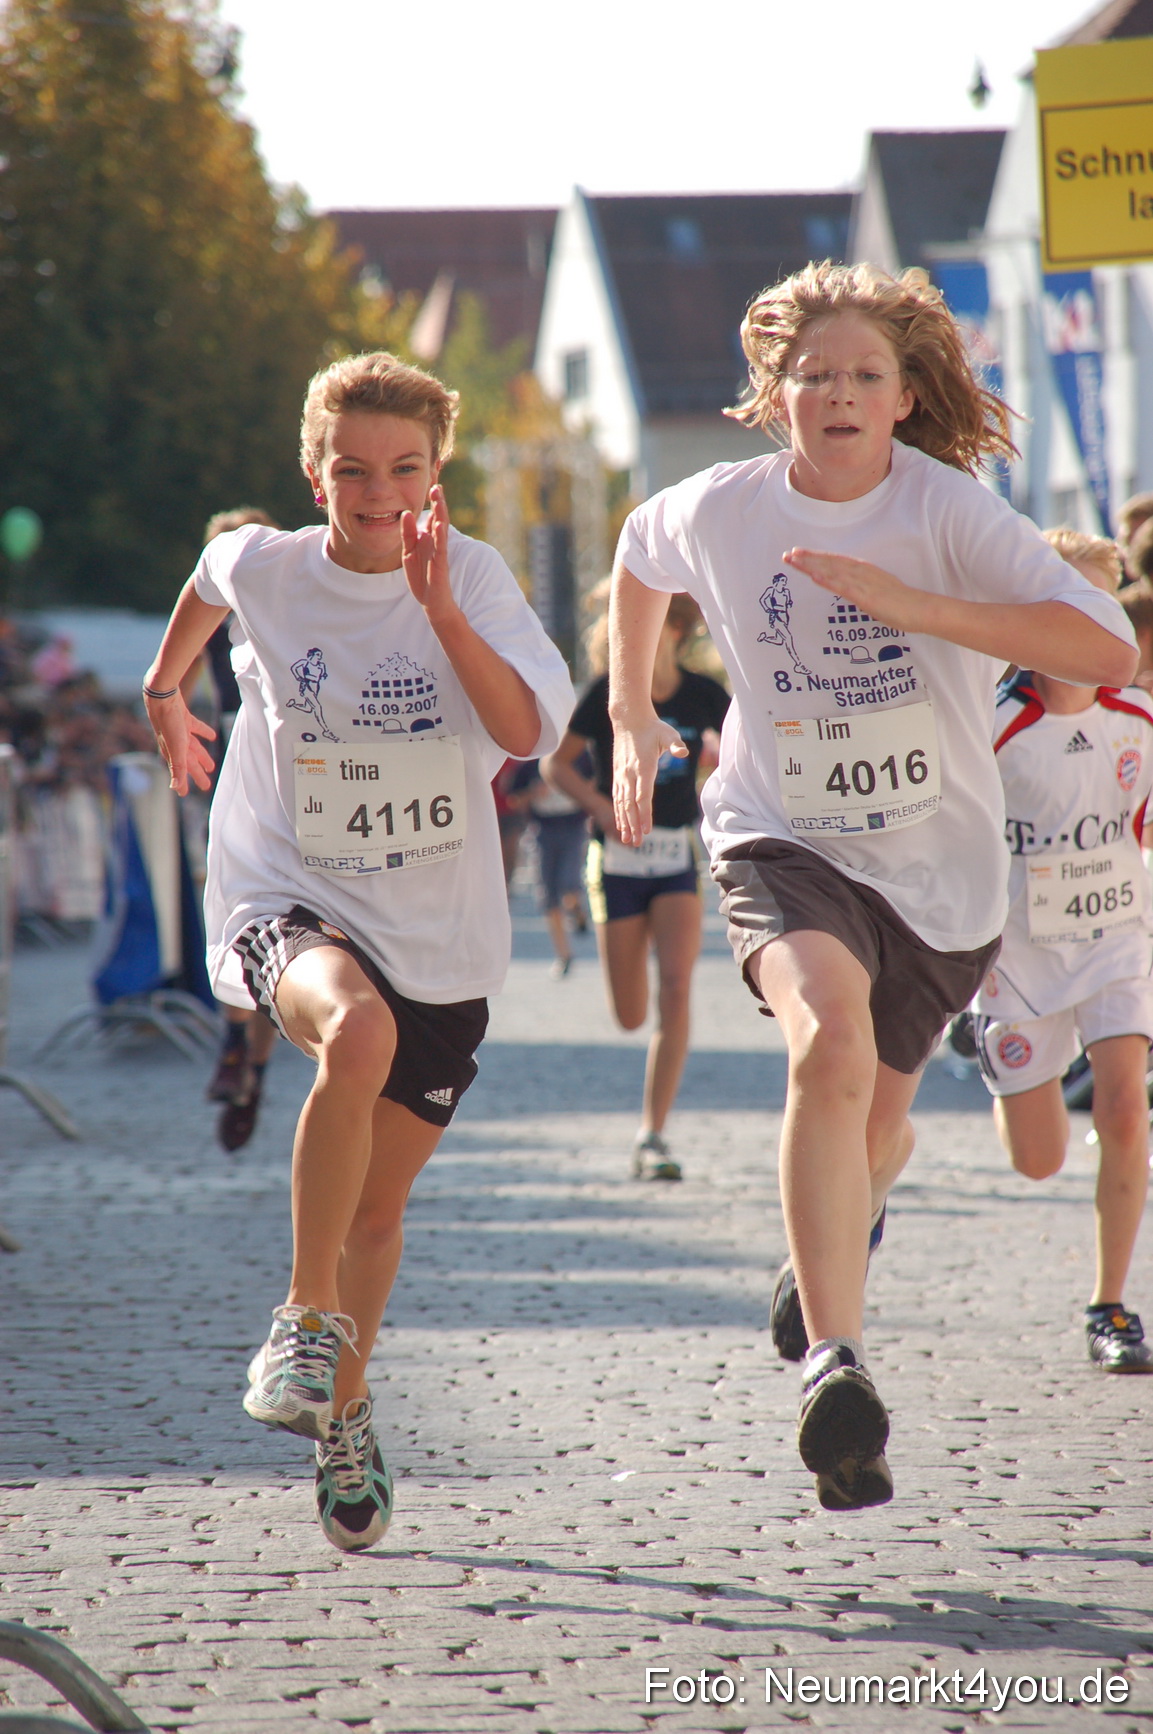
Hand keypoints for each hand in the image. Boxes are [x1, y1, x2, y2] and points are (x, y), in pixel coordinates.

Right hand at [143, 692, 215, 795]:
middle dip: (197, 773)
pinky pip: (196, 728)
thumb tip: (174, 787)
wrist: (163, 696)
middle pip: (189, 762)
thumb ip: (177, 767)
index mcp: (172, 752)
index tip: (184, 794)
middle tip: (205, 785)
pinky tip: (211, 736)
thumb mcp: (176, 748)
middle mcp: (174, 743)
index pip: (179, 772)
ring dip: (202, 756)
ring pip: (193, 747)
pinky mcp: (184, 718)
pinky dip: (204, 733)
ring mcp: (179, 731)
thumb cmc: (168, 722)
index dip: (182, 783)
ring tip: (211, 766)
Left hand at [401, 485, 456, 625]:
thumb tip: (406, 512)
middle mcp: (435, 542)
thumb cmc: (422, 577)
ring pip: (441, 528)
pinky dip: (441, 535)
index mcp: (428, 538)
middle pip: (438, 517)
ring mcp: (439, 552)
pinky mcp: (441, 563)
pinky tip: (440, 523)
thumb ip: (408, 533)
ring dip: (441, 512)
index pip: (431, 516)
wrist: (432, 601)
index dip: (432, 501)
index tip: (430, 485)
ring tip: (439, 497)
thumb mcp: (409, 552)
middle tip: (436, 485)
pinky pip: (441, 547)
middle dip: (437, 502)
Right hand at [611, 717, 687, 845]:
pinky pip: (617, 798)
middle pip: (630, 805)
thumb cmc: (652, 727)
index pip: (643, 795)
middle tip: (637, 843)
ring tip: (627, 840)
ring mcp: (622, 775)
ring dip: (625, 823)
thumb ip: (675, 744)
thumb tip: (683, 752)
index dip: (644, 814)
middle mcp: (629, 774)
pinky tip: (622, 825)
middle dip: (633, 825)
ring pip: (622, 804)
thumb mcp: (668, 733)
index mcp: (642, 767)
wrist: (629, 719)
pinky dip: (619, 813)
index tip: (646, 829)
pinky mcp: (618, 775)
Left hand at [784, 548, 932, 635]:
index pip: (836, 561)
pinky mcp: (866, 596)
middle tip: (788, 554)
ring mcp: (863, 583)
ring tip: (794, 560)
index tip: (799, 554)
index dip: (817, 557)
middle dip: (809, 558)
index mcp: (864, 571)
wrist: (920, 609)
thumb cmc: (900, 605)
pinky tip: (814, 576)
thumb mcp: (876, 594)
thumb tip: (848, 591)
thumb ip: (861, 590)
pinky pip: (844, 587)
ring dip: (812, 565)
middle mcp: (862, 573)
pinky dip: (828, 580)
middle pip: (831, 562)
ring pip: (833, 571)